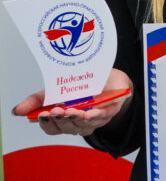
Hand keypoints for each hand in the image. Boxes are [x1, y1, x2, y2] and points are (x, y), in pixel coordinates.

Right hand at [12, 68, 132, 137]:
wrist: (108, 75)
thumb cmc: (81, 86)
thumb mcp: (54, 91)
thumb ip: (36, 101)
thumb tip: (16, 111)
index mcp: (66, 120)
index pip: (53, 128)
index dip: (47, 124)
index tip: (41, 115)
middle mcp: (80, 123)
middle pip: (68, 128)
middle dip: (61, 120)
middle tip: (55, 111)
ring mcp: (96, 119)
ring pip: (84, 124)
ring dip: (76, 118)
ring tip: (69, 111)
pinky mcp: (111, 110)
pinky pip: (103, 115)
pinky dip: (95, 115)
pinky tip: (88, 113)